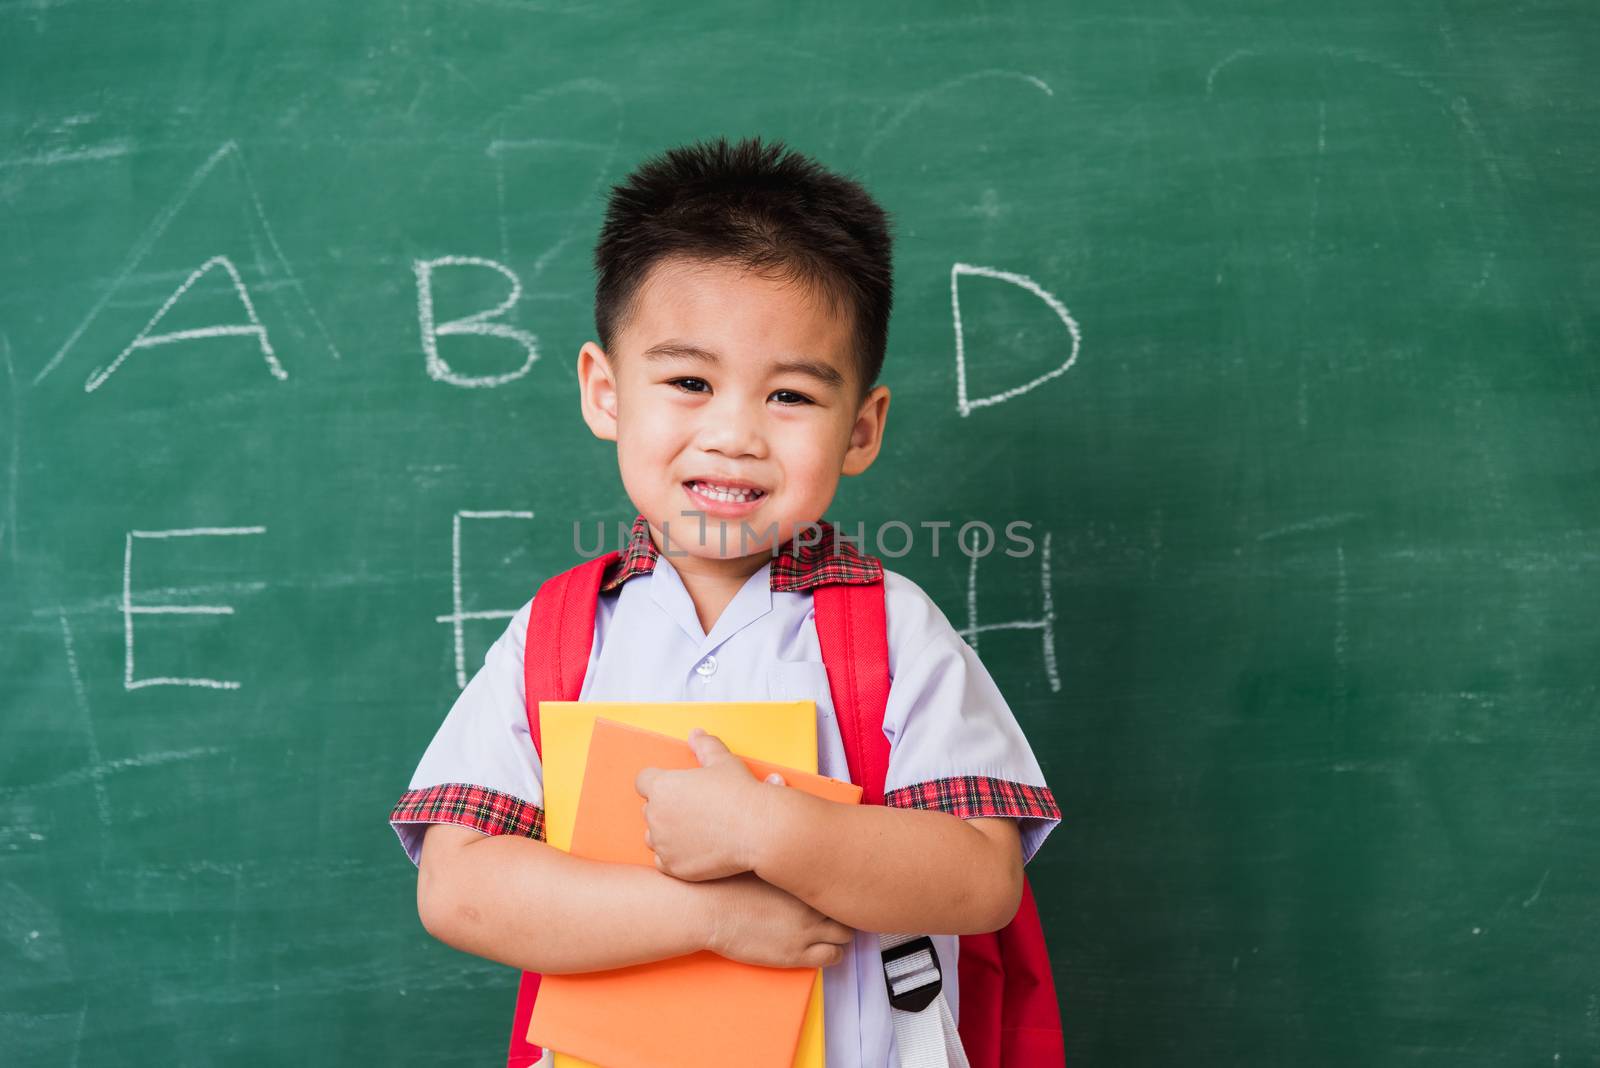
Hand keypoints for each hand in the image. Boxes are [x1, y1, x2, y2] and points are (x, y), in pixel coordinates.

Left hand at [634, 728, 784, 881]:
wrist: (758, 831)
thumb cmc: (741, 793)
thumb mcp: (723, 762)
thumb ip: (705, 746)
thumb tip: (696, 734)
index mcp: (663, 786)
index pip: (643, 780)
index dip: (658, 782)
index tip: (676, 787)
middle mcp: (656, 816)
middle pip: (650, 808)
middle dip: (666, 807)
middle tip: (693, 808)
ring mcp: (663, 844)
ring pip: (653, 836)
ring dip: (667, 832)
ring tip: (695, 829)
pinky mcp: (673, 867)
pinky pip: (663, 860)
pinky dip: (674, 856)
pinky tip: (695, 848)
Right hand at [702, 873, 854, 969]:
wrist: (709, 910)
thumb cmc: (728, 884)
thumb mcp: (762, 863)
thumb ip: (786, 863)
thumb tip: (796, 855)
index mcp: (804, 878)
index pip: (840, 881)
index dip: (840, 887)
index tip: (836, 889)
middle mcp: (811, 903)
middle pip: (848, 908)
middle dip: (844, 909)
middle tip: (836, 910)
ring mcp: (806, 930)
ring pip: (847, 935)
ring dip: (842, 933)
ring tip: (831, 930)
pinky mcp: (796, 954)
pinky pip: (834, 957)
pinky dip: (834, 953)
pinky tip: (822, 948)